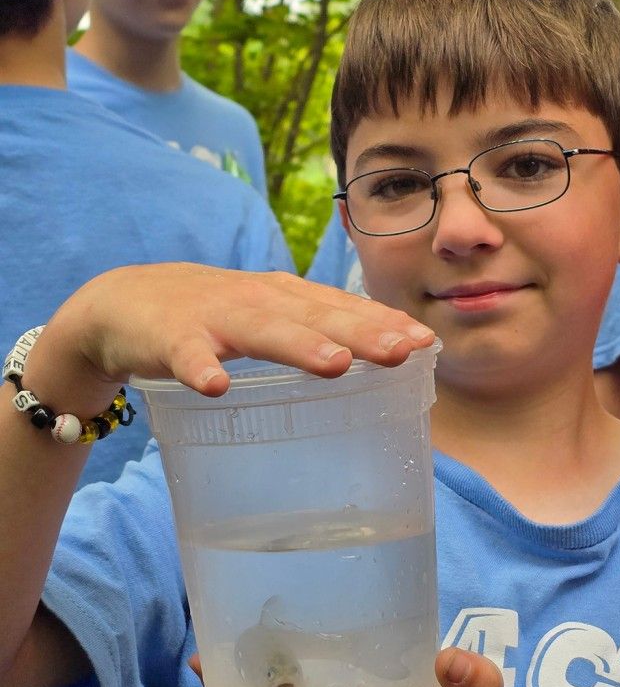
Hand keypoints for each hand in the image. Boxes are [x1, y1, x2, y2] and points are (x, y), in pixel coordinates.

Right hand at [24, 264, 434, 417]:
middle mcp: (260, 302)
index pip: (344, 309)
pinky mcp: (171, 338)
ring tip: (335, 366)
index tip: (425, 343)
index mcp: (287, 300)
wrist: (125, 302)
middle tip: (401, 351)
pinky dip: (199, 367)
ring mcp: (215, 318)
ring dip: (298, 346)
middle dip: (361, 333)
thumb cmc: (216, 315)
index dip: (384, 323)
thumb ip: (318, 330)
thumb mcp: (271, 315)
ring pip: (263, 332)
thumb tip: (385, 355)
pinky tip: (214, 386)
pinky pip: (187, 356)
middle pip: (316, 318)